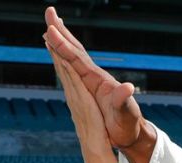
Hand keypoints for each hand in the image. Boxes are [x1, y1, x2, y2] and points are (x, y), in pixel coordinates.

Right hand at [44, 7, 145, 148]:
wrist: (132, 132)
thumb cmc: (128, 124)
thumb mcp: (127, 113)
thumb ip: (124, 101)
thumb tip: (128, 88)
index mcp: (98, 80)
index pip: (77, 58)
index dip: (63, 45)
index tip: (50, 29)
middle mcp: (94, 76)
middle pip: (75, 49)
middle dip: (61, 31)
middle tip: (49, 12)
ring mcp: (92, 81)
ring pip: (73, 55)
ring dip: (61, 40)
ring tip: (51, 27)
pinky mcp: (89, 87)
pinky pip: (73, 66)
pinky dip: (64, 56)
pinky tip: (60, 52)